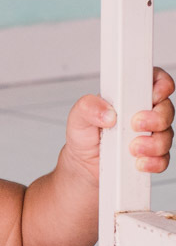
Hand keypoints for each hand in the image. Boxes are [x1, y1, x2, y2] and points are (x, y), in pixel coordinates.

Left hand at [64, 66, 173, 182]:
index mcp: (131, 96)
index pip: (156, 81)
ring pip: (166, 136)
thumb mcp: (78, 116)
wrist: (83, 165)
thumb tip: (108, 113)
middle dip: (156, 119)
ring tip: (132, 149)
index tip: (153, 95)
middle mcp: (145, 113)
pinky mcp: (151, 156)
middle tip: (135, 125)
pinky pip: (162, 159)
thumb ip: (88, 107)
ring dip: (153, 144)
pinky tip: (139, 163)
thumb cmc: (84, 135)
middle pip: (166, 110)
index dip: (161, 85)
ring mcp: (150, 135)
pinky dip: (153, 162)